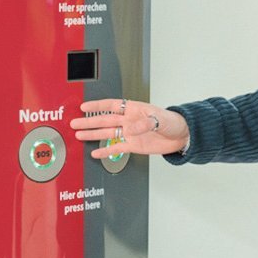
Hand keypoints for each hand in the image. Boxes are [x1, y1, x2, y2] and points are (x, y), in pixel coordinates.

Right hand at [70, 98, 188, 158]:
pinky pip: (116, 148)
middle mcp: (129, 120)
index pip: (112, 105)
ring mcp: (130, 133)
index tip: (84, 106)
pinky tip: (96, 152)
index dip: (98, 106)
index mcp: (134, 109)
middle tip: (75, 123)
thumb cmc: (173, 121)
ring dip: (93, 135)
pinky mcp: (133, 145)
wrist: (181, 135)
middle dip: (89, 121)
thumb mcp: (160, 119)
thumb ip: (145, 123)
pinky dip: (106, 151)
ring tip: (79, 135)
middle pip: (105, 120)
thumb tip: (129, 129)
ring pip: (107, 133)